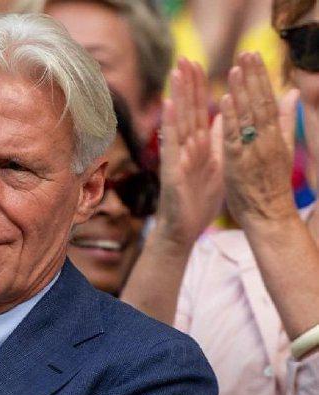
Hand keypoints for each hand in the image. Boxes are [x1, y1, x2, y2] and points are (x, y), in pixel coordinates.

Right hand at [156, 58, 222, 247]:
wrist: (182, 230)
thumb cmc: (196, 202)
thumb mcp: (216, 166)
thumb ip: (218, 141)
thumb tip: (225, 116)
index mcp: (197, 147)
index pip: (197, 112)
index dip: (197, 88)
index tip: (196, 63)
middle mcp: (185, 149)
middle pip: (187, 111)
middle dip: (187, 84)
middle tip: (184, 57)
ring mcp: (177, 159)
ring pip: (179, 122)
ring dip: (178, 96)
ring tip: (177, 72)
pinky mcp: (172, 172)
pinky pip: (171, 146)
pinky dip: (170, 126)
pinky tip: (169, 106)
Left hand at [221, 52, 299, 228]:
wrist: (268, 216)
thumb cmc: (270, 185)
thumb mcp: (282, 150)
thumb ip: (286, 122)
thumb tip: (292, 95)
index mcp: (275, 136)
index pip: (268, 101)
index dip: (261, 78)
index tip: (254, 57)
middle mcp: (266, 141)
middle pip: (260, 104)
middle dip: (253, 77)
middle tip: (246, 53)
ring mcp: (253, 151)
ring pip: (248, 117)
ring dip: (242, 91)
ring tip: (235, 68)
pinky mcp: (239, 163)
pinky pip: (235, 137)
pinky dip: (231, 118)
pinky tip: (225, 100)